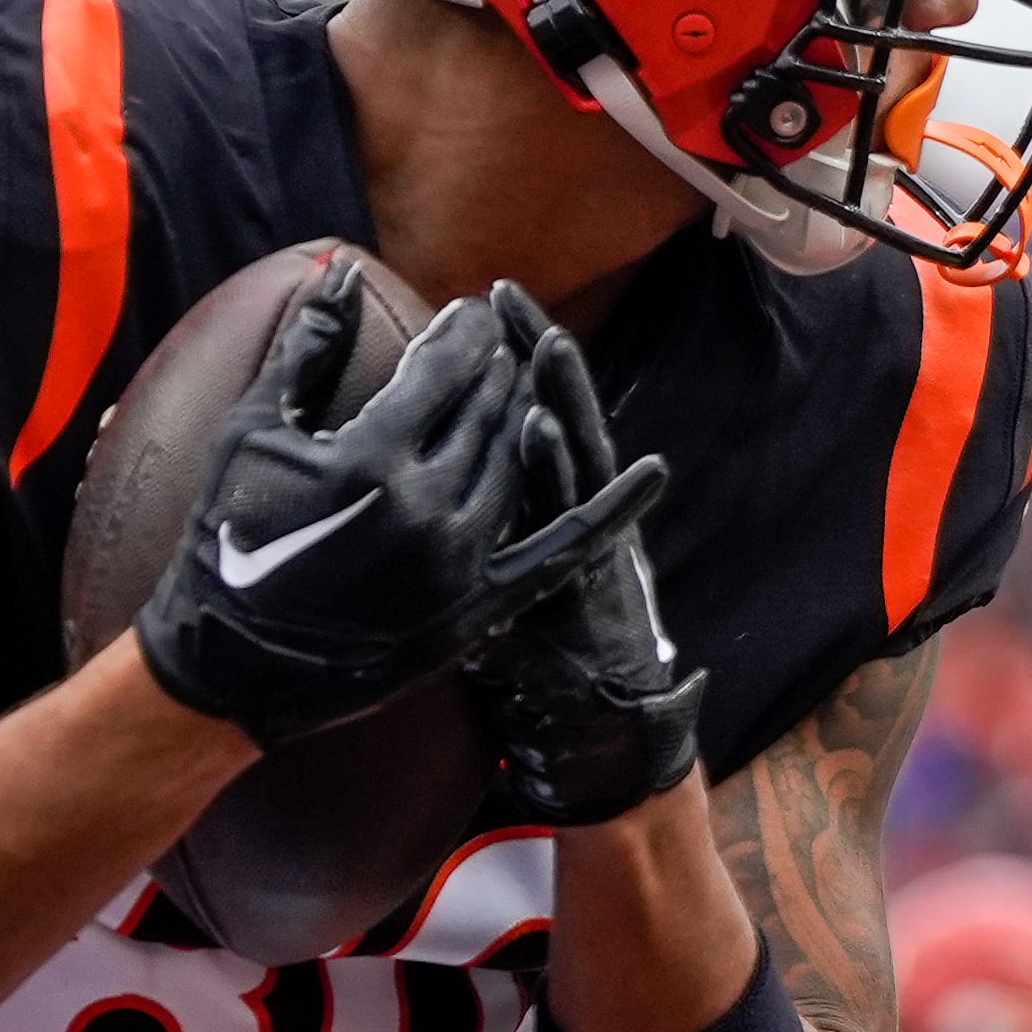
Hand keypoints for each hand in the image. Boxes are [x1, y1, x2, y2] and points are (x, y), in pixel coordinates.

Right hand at [131, 268, 602, 747]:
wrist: (228, 666)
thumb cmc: (225, 541)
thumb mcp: (252, 431)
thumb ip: (307, 346)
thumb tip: (341, 268)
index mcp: (371, 458)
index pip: (446, 367)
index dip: (462, 332)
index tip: (468, 313)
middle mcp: (426, 508)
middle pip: (490, 409)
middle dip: (498, 366)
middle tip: (501, 340)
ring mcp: (458, 563)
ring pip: (521, 463)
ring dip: (530, 412)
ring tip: (525, 385)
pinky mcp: (476, 610)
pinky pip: (560, 551)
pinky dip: (609, 512)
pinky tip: (650, 474)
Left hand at [467, 348, 697, 825]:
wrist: (599, 735)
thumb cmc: (546, 665)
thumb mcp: (505, 587)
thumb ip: (483, 533)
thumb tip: (432, 491)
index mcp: (552, 508)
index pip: (534, 412)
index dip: (514, 359)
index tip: (487, 305)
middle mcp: (573, 517)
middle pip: (552, 416)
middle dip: (525, 356)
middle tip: (499, 295)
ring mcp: (581, 548)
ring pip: (568, 457)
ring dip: (551, 394)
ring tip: (531, 337)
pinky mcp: (578, 583)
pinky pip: (561, 514)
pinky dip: (555, 469)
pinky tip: (536, 426)